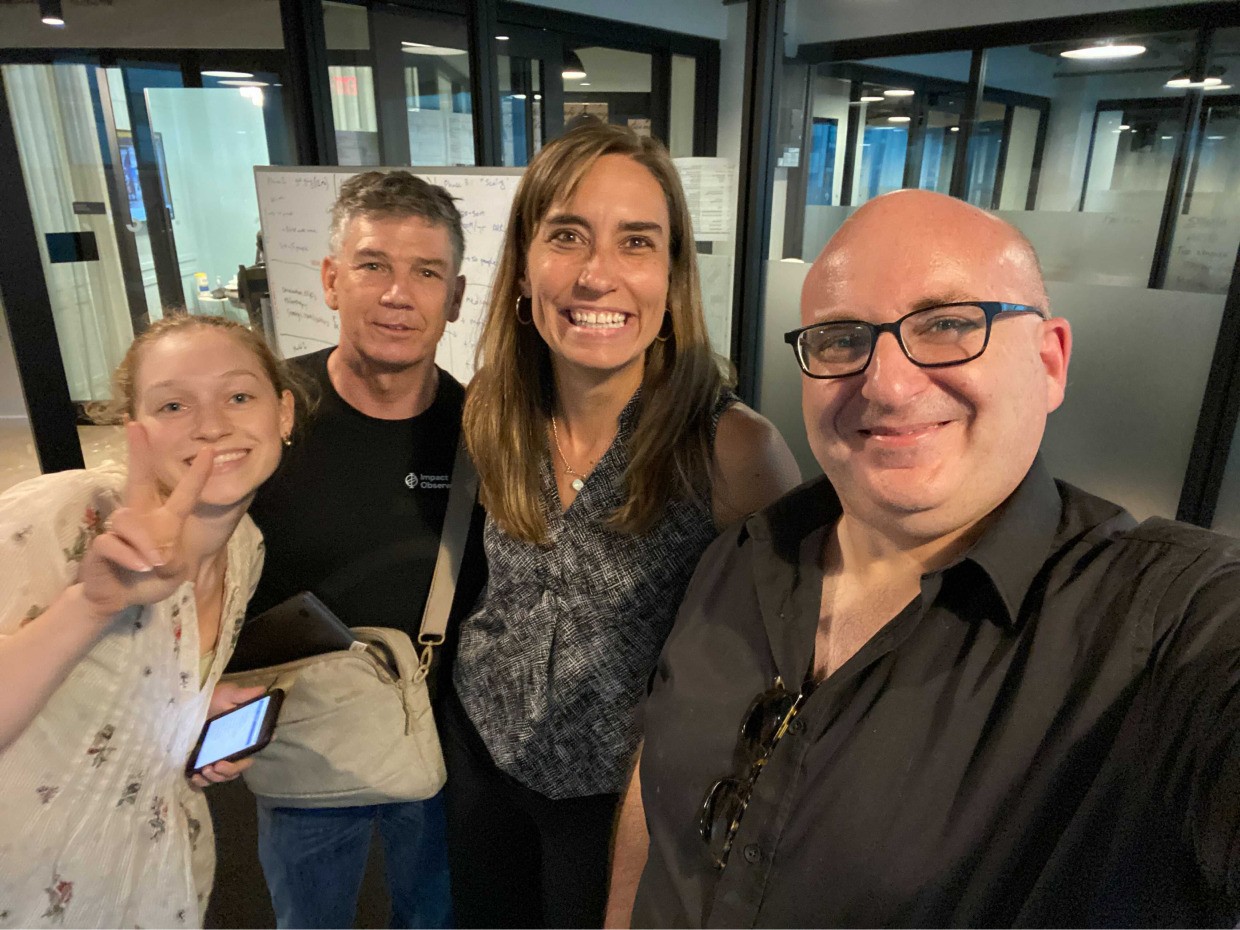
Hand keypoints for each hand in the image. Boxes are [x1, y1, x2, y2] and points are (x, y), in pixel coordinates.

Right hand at [78, 423, 213, 622]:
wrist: (118, 598)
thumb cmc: (151, 579)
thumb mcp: (174, 573)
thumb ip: (172, 561)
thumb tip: (155, 555)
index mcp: (165, 519)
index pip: (184, 493)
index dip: (197, 474)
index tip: (209, 450)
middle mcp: (141, 517)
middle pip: (138, 478)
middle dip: (137, 452)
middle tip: (136, 426)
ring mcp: (118, 529)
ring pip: (128, 521)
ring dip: (145, 544)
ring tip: (153, 564)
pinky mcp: (100, 544)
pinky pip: (112, 543)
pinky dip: (129, 557)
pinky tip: (138, 567)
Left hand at [188, 682, 267, 788]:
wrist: (189, 704)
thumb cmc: (211, 699)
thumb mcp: (228, 694)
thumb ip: (244, 695)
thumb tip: (263, 691)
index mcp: (241, 736)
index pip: (251, 751)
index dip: (248, 759)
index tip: (245, 759)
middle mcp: (231, 750)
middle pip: (237, 769)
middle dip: (229, 771)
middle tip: (217, 765)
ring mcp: (216, 758)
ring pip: (222, 777)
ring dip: (216, 778)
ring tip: (205, 770)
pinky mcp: (201, 763)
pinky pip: (204, 781)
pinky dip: (201, 783)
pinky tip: (195, 777)